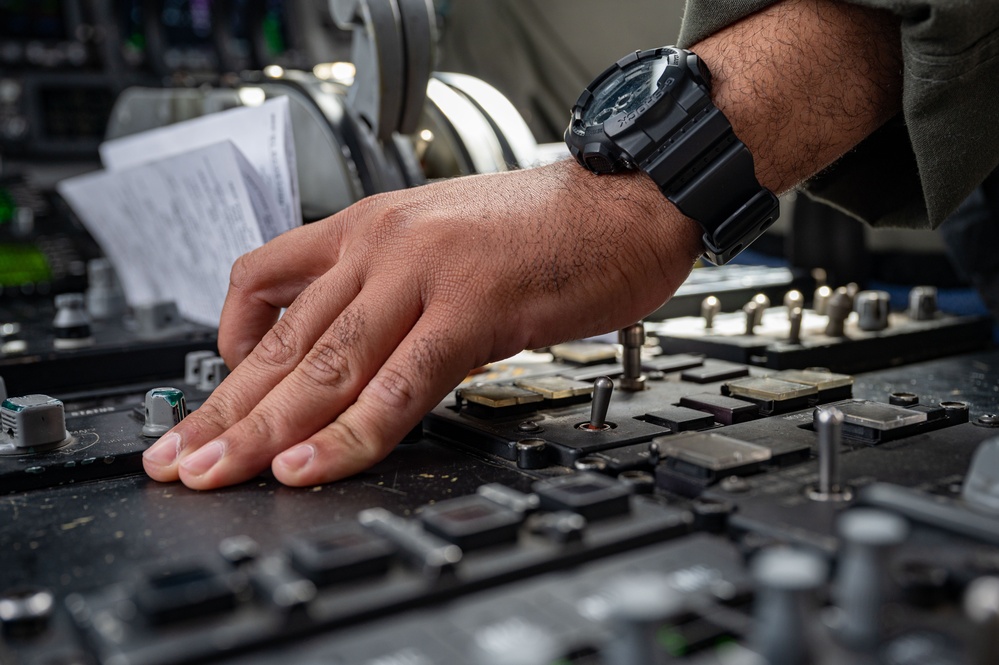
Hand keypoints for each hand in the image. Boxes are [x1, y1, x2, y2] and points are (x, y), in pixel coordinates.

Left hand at [141, 160, 702, 488]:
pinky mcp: (473, 308)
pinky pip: (398, 382)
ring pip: (325, 363)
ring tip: (218, 473)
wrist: (623, 202)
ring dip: (264, 428)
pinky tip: (311, 462)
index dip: (223, 354)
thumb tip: (349, 345)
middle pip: (283, 340)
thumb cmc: (543, 229)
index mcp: (370, 227)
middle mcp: (382, 245)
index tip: (201, 403)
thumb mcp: (441, 241)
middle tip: (178, 459)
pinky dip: (351, 431)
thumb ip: (386, 288)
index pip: (265, 286)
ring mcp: (425, 274)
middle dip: (223, 410)